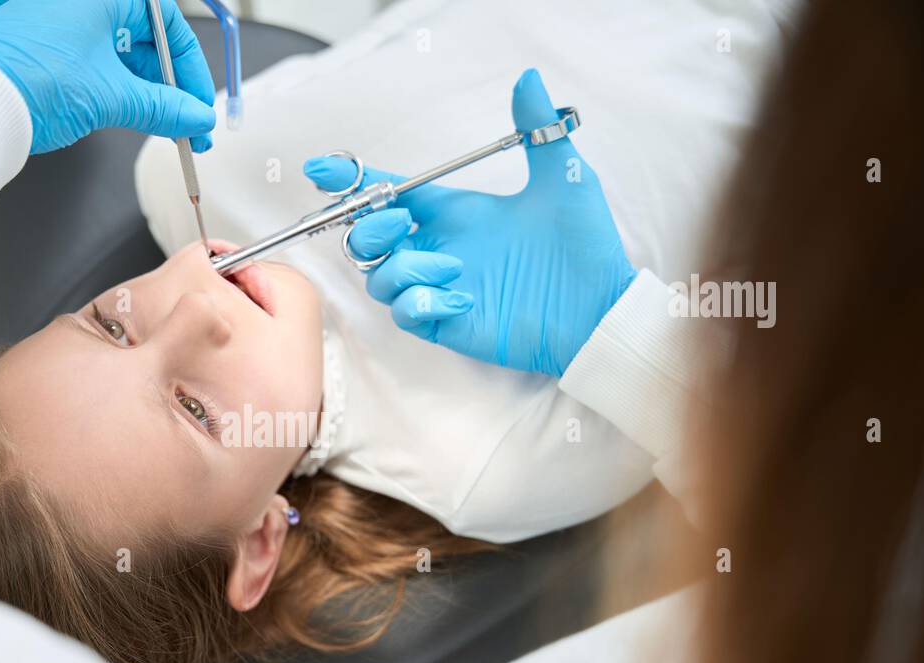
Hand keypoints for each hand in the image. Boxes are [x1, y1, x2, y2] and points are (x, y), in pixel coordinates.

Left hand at [0, 0, 214, 153]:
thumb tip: (195, 119)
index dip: (190, 70)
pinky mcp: (47, 48)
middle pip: (146, 41)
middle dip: (172, 87)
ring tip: (167, 132)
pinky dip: (121, 92)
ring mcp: (62, 22)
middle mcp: (83, 1)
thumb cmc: (31, 80)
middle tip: (189, 128)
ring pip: (123, 56)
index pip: (168, 26)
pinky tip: (137, 120)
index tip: (200, 107)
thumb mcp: (111, 96)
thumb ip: (162, 107)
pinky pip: (98, 66)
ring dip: (149, 95)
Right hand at [303, 69, 634, 376]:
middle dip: (369, 226)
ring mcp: (438, 286)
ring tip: (456, 269)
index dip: (352, 180)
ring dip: (405, 267)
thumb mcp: (564, 178)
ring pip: (380, 277)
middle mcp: (438, 248)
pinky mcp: (446, 321)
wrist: (601, 308)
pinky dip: (422, 302)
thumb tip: (528, 79)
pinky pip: (405, 312)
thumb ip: (540, 129)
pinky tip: (462, 298)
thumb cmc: (584, 246)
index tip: (322, 169)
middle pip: (367, 237)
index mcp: (455, 213)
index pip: (390, 192)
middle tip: (404, 221)